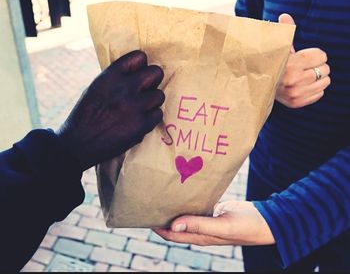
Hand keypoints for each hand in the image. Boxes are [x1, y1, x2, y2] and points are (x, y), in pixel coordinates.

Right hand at [57, 50, 164, 170]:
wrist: (78, 143)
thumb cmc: (86, 114)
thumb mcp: (97, 87)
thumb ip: (117, 78)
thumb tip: (139, 71)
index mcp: (111, 76)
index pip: (139, 57)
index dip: (141, 65)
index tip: (138, 72)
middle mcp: (125, 88)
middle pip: (156, 72)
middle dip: (152, 80)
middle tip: (145, 89)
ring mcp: (135, 107)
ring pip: (159, 95)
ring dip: (151, 101)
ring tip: (140, 108)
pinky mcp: (141, 125)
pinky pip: (158, 114)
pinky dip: (150, 117)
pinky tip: (139, 120)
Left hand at [154, 201, 274, 245]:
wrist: (266, 220)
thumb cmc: (247, 226)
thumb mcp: (223, 226)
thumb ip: (199, 225)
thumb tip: (174, 225)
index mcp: (200, 236)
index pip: (171, 233)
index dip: (157, 226)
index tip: (144, 214)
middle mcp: (200, 229)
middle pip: (175, 224)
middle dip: (162, 215)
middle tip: (151, 199)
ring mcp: (207, 220)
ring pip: (185, 215)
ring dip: (174, 207)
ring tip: (163, 194)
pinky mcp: (214, 211)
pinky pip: (197, 206)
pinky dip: (188, 201)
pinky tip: (183, 190)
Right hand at [276, 14, 330, 107]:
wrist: (259, 88)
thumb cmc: (273, 65)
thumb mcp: (279, 49)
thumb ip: (285, 32)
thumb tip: (285, 16)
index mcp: (291, 65)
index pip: (321, 56)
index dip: (316, 54)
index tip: (306, 56)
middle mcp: (293, 81)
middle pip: (325, 69)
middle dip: (318, 66)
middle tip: (306, 67)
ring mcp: (296, 94)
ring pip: (326, 82)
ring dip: (318, 78)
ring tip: (306, 76)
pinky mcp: (297, 103)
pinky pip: (320, 93)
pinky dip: (315, 89)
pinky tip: (304, 86)